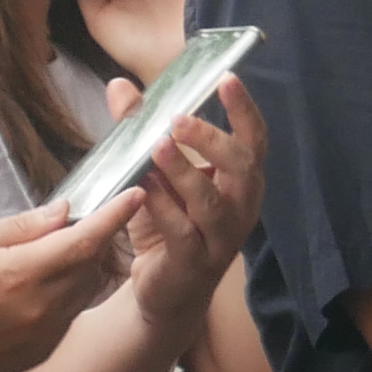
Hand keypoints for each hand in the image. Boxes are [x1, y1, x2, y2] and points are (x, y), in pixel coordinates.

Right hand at [0, 198, 135, 371]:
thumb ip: (18, 227)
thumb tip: (63, 212)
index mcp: (21, 273)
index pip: (85, 239)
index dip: (115, 216)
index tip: (136, 194)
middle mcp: (42, 307)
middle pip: (92, 265)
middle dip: (90, 241)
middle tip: (66, 228)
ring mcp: (46, 335)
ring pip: (85, 291)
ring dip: (79, 270)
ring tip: (42, 262)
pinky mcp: (43, 352)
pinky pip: (69, 316)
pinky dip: (63, 297)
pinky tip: (29, 294)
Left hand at [110, 74, 265, 326]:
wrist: (163, 292)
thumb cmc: (166, 224)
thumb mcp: (152, 174)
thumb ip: (139, 131)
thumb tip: (119, 86)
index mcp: (240, 181)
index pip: (253, 140)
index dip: (244, 110)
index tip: (226, 78)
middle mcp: (240, 207)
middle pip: (242, 167)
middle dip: (213, 140)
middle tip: (178, 121)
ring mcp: (220, 238)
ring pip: (211, 202)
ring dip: (184, 172)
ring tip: (156, 147)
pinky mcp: (194, 263)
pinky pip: (182, 232)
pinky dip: (162, 207)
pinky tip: (142, 187)